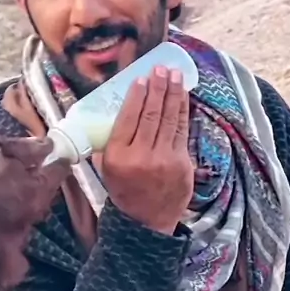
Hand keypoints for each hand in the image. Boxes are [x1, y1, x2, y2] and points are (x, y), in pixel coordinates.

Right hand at [101, 65, 193, 235]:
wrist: (145, 221)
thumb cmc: (124, 189)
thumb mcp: (106, 167)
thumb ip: (110, 140)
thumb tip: (117, 107)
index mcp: (118, 156)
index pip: (128, 118)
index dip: (137, 96)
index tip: (142, 78)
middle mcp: (141, 156)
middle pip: (151, 115)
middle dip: (158, 88)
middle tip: (161, 69)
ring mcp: (165, 160)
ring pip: (170, 120)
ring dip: (173, 94)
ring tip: (175, 75)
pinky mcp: (182, 164)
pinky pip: (182, 131)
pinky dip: (183, 112)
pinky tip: (183, 97)